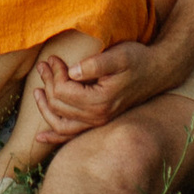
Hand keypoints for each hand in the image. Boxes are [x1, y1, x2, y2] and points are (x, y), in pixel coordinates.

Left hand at [24, 36, 161, 140]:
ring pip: (61, 124)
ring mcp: (97, 122)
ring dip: (45, 108)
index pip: (63, 92)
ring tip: (37, 90)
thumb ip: (95, 64)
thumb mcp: (118, 55)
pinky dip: (54, 137)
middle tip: (45, 65)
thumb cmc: (137, 60)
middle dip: (48, 83)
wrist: (156, 71)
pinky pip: (72, 135)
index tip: (54, 58)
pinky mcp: (98, 122)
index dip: (54, 74)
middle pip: (59, 105)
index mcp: (100, 101)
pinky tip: (40, 138)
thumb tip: (72, 72)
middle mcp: (97, 117)